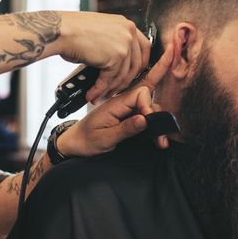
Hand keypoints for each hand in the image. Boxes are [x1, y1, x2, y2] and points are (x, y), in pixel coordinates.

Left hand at [57, 44, 174, 156]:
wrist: (74, 145)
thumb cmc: (85, 141)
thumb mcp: (105, 138)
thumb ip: (125, 129)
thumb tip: (145, 120)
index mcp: (115, 104)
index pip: (140, 94)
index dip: (148, 107)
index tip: (149, 124)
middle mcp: (122, 105)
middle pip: (148, 100)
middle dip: (158, 115)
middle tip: (162, 136)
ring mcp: (126, 111)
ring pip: (149, 109)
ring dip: (157, 122)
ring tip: (161, 141)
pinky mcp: (128, 118)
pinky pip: (145, 116)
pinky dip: (153, 125)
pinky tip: (158, 137)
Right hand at [59, 12, 150, 96]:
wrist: (59, 31)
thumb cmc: (73, 31)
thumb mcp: (102, 32)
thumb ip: (115, 43)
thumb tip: (120, 61)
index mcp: (127, 25)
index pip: (144, 49)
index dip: (139, 66)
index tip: (132, 77)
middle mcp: (129, 32)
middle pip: (137, 65)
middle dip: (126, 82)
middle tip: (115, 91)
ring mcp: (125, 44)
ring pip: (124, 75)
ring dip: (112, 89)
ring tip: (102, 96)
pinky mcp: (116, 56)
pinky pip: (111, 79)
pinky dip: (101, 89)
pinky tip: (93, 94)